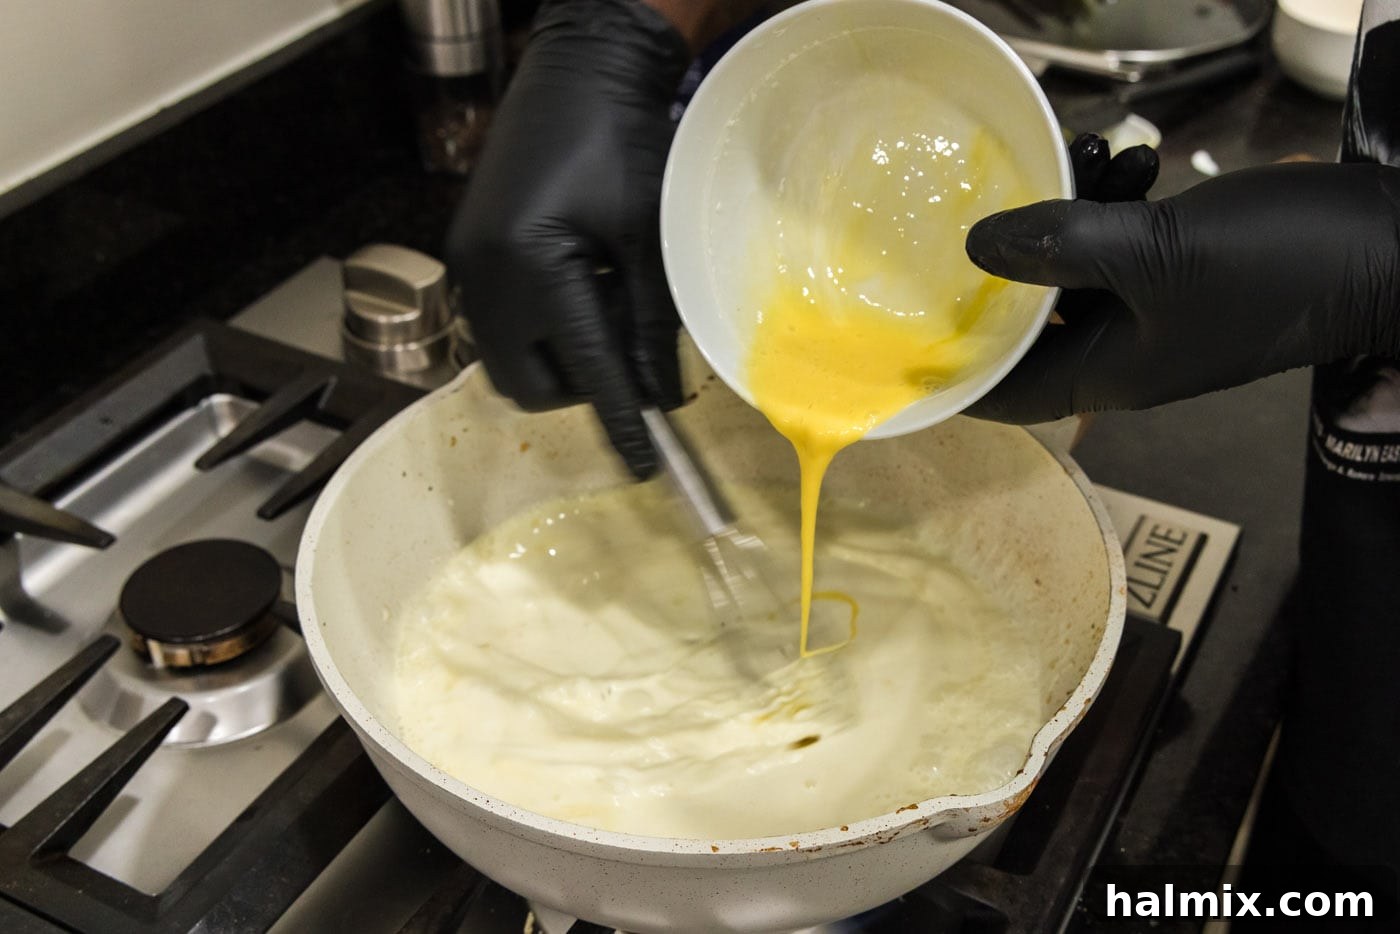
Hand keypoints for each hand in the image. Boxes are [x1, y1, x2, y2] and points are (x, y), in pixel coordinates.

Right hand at [444, 0, 690, 477]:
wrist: (579, 70)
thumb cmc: (623, 141)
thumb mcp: (647, 240)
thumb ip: (654, 324)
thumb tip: (664, 396)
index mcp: (532, 268)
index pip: (585, 371)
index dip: (621, 420)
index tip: (645, 463)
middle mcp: (485, 275)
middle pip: (530, 384)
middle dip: (582, 386)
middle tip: (629, 352)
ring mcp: (468, 264)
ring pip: (511, 359)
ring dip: (562, 356)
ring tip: (605, 303)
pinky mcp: (467, 251)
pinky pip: (501, 322)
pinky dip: (543, 326)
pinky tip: (580, 284)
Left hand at [964, 160, 1399, 423]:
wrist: (1390, 244)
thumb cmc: (1277, 264)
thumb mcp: (1154, 252)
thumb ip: (1062, 248)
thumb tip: (973, 250)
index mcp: (1108, 371)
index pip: (1008, 392)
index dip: (956, 372)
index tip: (905, 336)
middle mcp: (1123, 350)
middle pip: (1032, 319)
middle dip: (1011, 261)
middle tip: (1000, 199)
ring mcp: (1155, 309)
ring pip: (1077, 267)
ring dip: (1071, 211)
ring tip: (1081, 152)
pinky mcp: (1184, 269)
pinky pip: (1124, 240)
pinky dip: (1117, 200)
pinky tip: (1130, 157)